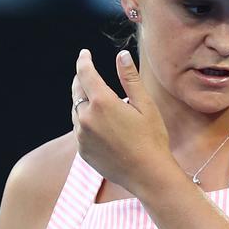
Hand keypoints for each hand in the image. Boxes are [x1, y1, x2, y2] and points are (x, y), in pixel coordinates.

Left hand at [71, 49, 174, 197]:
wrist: (148, 175)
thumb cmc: (151, 138)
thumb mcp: (145, 105)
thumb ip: (130, 78)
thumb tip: (121, 55)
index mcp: (102, 102)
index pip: (85, 73)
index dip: (83, 61)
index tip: (84, 54)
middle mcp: (86, 118)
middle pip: (77, 92)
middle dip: (81, 80)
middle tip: (86, 73)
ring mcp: (82, 137)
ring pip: (76, 112)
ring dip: (83, 103)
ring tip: (95, 100)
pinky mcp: (83, 151)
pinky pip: (80, 131)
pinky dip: (85, 123)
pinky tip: (99, 125)